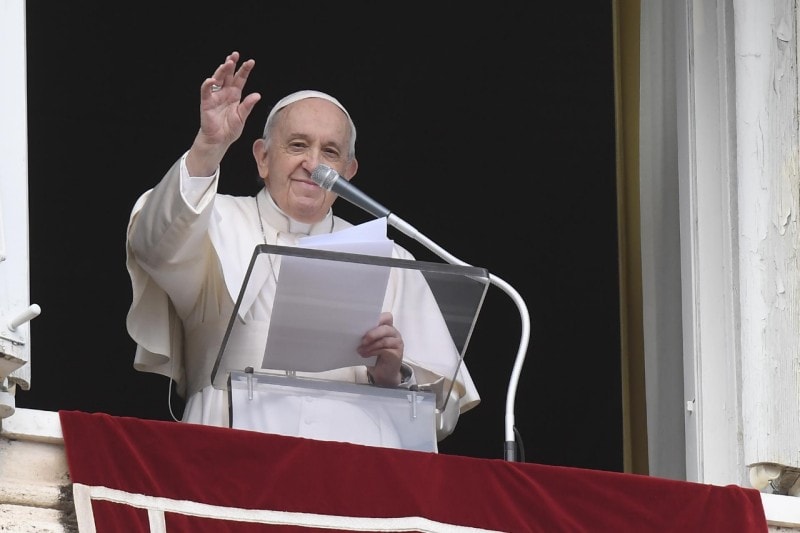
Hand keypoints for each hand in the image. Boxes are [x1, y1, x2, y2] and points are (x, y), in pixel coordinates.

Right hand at [186, 51, 261, 175]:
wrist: (219, 140)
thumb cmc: (230, 129)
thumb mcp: (242, 117)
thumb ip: (248, 106)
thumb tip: (257, 95)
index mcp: (235, 95)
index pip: (240, 79)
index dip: (244, 70)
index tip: (250, 62)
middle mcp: (225, 93)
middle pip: (228, 75)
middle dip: (231, 64)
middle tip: (235, 55)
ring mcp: (215, 96)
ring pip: (217, 79)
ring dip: (221, 70)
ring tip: (227, 63)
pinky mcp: (206, 102)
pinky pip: (206, 91)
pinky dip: (208, 85)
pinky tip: (212, 79)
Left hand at [360, 312, 403, 386]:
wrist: (384, 373)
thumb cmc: (375, 356)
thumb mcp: (369, 344)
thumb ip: (366, 336)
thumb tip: (353, 331)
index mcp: (388, 328)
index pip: (387, 317)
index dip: (378, 318)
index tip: (365, 323)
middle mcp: (394, 333)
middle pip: (385, 328)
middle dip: (372, 333)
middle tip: (362, 340)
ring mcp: (397, 343)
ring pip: (384, 339)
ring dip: (371, 345)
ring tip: (361, 350)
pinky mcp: (397, 353)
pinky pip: (385, 349)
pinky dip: (373, 351)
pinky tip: (365, 355)